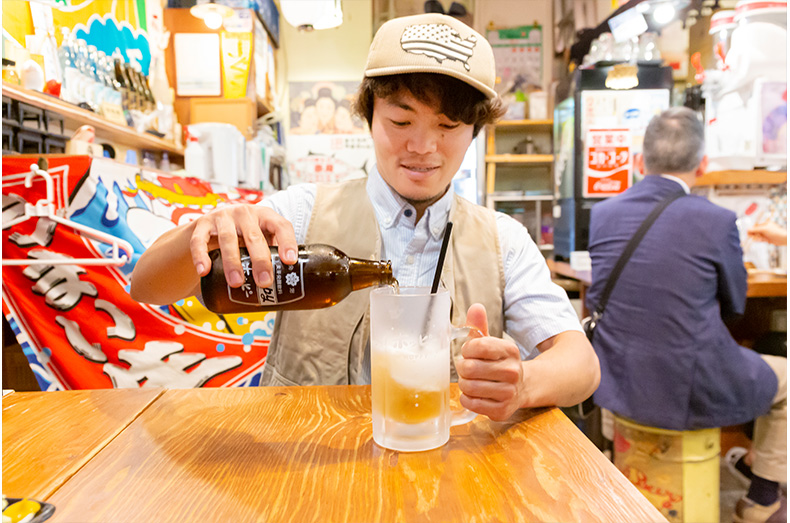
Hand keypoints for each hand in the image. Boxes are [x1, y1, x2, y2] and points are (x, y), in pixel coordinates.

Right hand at [190, 204, 297, 287]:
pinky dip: (201, 256)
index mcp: (264, 216)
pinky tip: (205, 271)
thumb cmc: (243, 236)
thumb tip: (286, 284)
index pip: (281, 225)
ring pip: (227, 239)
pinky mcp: (202, 224)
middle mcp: (244, 213)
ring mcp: (222, 217)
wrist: (212, 226)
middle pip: (254, 236)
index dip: (287, 242)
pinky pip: (199, 240)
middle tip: (264, 281)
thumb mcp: (260, 238)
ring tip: (237, 283)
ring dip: (232, 262)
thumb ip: (271, 254)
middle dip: (260, 260)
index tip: (290, 261)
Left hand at [455, 304, 524, 420]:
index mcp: (510, 350)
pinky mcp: (502, 410)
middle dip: (463, 368)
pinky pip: (472, 403)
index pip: (478, 346)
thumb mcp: (491, 342)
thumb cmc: (498, 363)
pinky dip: (467, 398)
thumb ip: (479, 325)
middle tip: (467, 369)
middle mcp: (513, 371)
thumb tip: (475, 307)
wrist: (521, 387)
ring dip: (464, 384)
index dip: (466, 349)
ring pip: (469, 387)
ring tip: (471, 381)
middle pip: (470, 368)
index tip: (469, 352)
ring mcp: (509, 392)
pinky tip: (474, 394)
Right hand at [747, 221, 786, 245]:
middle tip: (753, 237)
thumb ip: (755, 229)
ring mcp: (765, 233)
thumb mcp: (764, 229)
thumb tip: (747, 229)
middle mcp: (764, 228)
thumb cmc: (775, 232)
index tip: (748, 233)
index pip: (755, 226)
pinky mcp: (766, 238)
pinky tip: (762, 240)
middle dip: (754, 235)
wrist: (782, 238)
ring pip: (757, 236)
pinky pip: (760, 239)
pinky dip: (760, 240)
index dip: (751, 230)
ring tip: (761, 239)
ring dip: (757, 238)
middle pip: (755, 231)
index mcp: (764, 224)